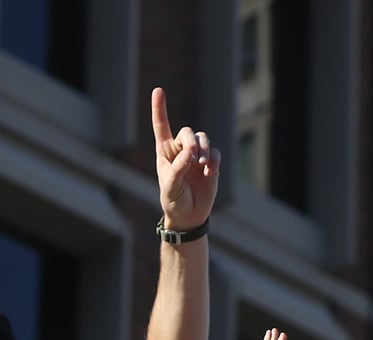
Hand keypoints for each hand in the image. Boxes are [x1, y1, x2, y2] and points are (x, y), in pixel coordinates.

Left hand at [152, 87, 219, 229]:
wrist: (189, 216)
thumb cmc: (174, 201)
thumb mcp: (171, 187)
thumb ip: (178, 168)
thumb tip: (190, 152)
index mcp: (165, 153)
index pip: (161, 127)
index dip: (160, 109)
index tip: (158, 91)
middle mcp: (181, 150)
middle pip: (188, 132)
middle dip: (192, 142)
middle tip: (193, 159)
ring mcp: (196, 155)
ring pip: (203, 139)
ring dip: (204, 151)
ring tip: (202, 167)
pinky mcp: (210, 162)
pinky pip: (215, 152)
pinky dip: (214, 160)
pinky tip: (209, 172)